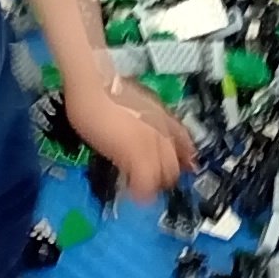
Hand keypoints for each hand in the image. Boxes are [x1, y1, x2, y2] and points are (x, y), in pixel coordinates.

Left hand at [68, 72, 196, 201]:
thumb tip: (133, 180)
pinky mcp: (164, 113)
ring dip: (172, 170)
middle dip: (159, 185)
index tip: (137, 198)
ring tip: (166, 177)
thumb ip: (122, 163)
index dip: (143, 196)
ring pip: (177, 157)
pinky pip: (182, 135)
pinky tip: (189, 156)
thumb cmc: (89, 113)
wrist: (96, 78)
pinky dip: (187, 149)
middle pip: (167, 173)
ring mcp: (162, 125)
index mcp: (137, 153)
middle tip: (148, 189)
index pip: (149, 186)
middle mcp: (155, 141)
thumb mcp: (101, 145)